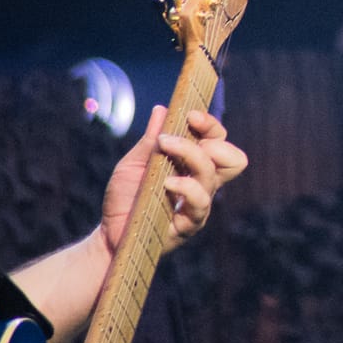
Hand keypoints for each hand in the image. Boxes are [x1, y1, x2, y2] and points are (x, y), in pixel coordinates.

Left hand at [100, 106, 246, 255]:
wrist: (109, 233)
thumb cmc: (124, 198)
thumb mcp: (133, 163)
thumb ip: (150, 140)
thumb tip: (162, 109)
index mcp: (193, 166)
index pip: (217, 141)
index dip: (210, 125)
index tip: (191, 114)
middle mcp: (202, 184)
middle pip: (233, 157)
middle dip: (213, 137)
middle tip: (185, 131)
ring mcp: (198, 204)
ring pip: (213, 173)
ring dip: (191, 153)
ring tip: (165, 147)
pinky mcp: (190, 224)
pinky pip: (200, 201)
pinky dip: (185, 185)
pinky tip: (166, 183)